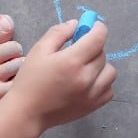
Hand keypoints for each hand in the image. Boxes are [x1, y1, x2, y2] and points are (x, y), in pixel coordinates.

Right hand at [0, 15, 23, 137]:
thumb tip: (5, 24)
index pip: (0, 27)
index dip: (4, 33)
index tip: (1, 42)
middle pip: (14, 48)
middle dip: (11, 55)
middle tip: (4, 66)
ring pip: (20, 69)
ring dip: (17, 73)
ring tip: (6, 82)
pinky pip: (17, 92)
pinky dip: (16, 93)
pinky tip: (8, 100)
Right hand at [1, 19, 115, 131]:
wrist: (27, 113)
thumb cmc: (29, 80)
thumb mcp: (39, 51)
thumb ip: (58, 33)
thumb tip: (76, 24)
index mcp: (72, 61)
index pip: (98, 38)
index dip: (98, 28)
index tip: (93, 26)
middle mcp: (86, 77)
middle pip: (102, 53)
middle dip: (93, 46)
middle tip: (80, 48)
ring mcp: (92, 94)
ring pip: (110, 71)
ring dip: (101, 65)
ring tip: (85, 67)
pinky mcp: (93, 106)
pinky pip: (109, 89)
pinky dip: (103, 82)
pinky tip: (89, 82)